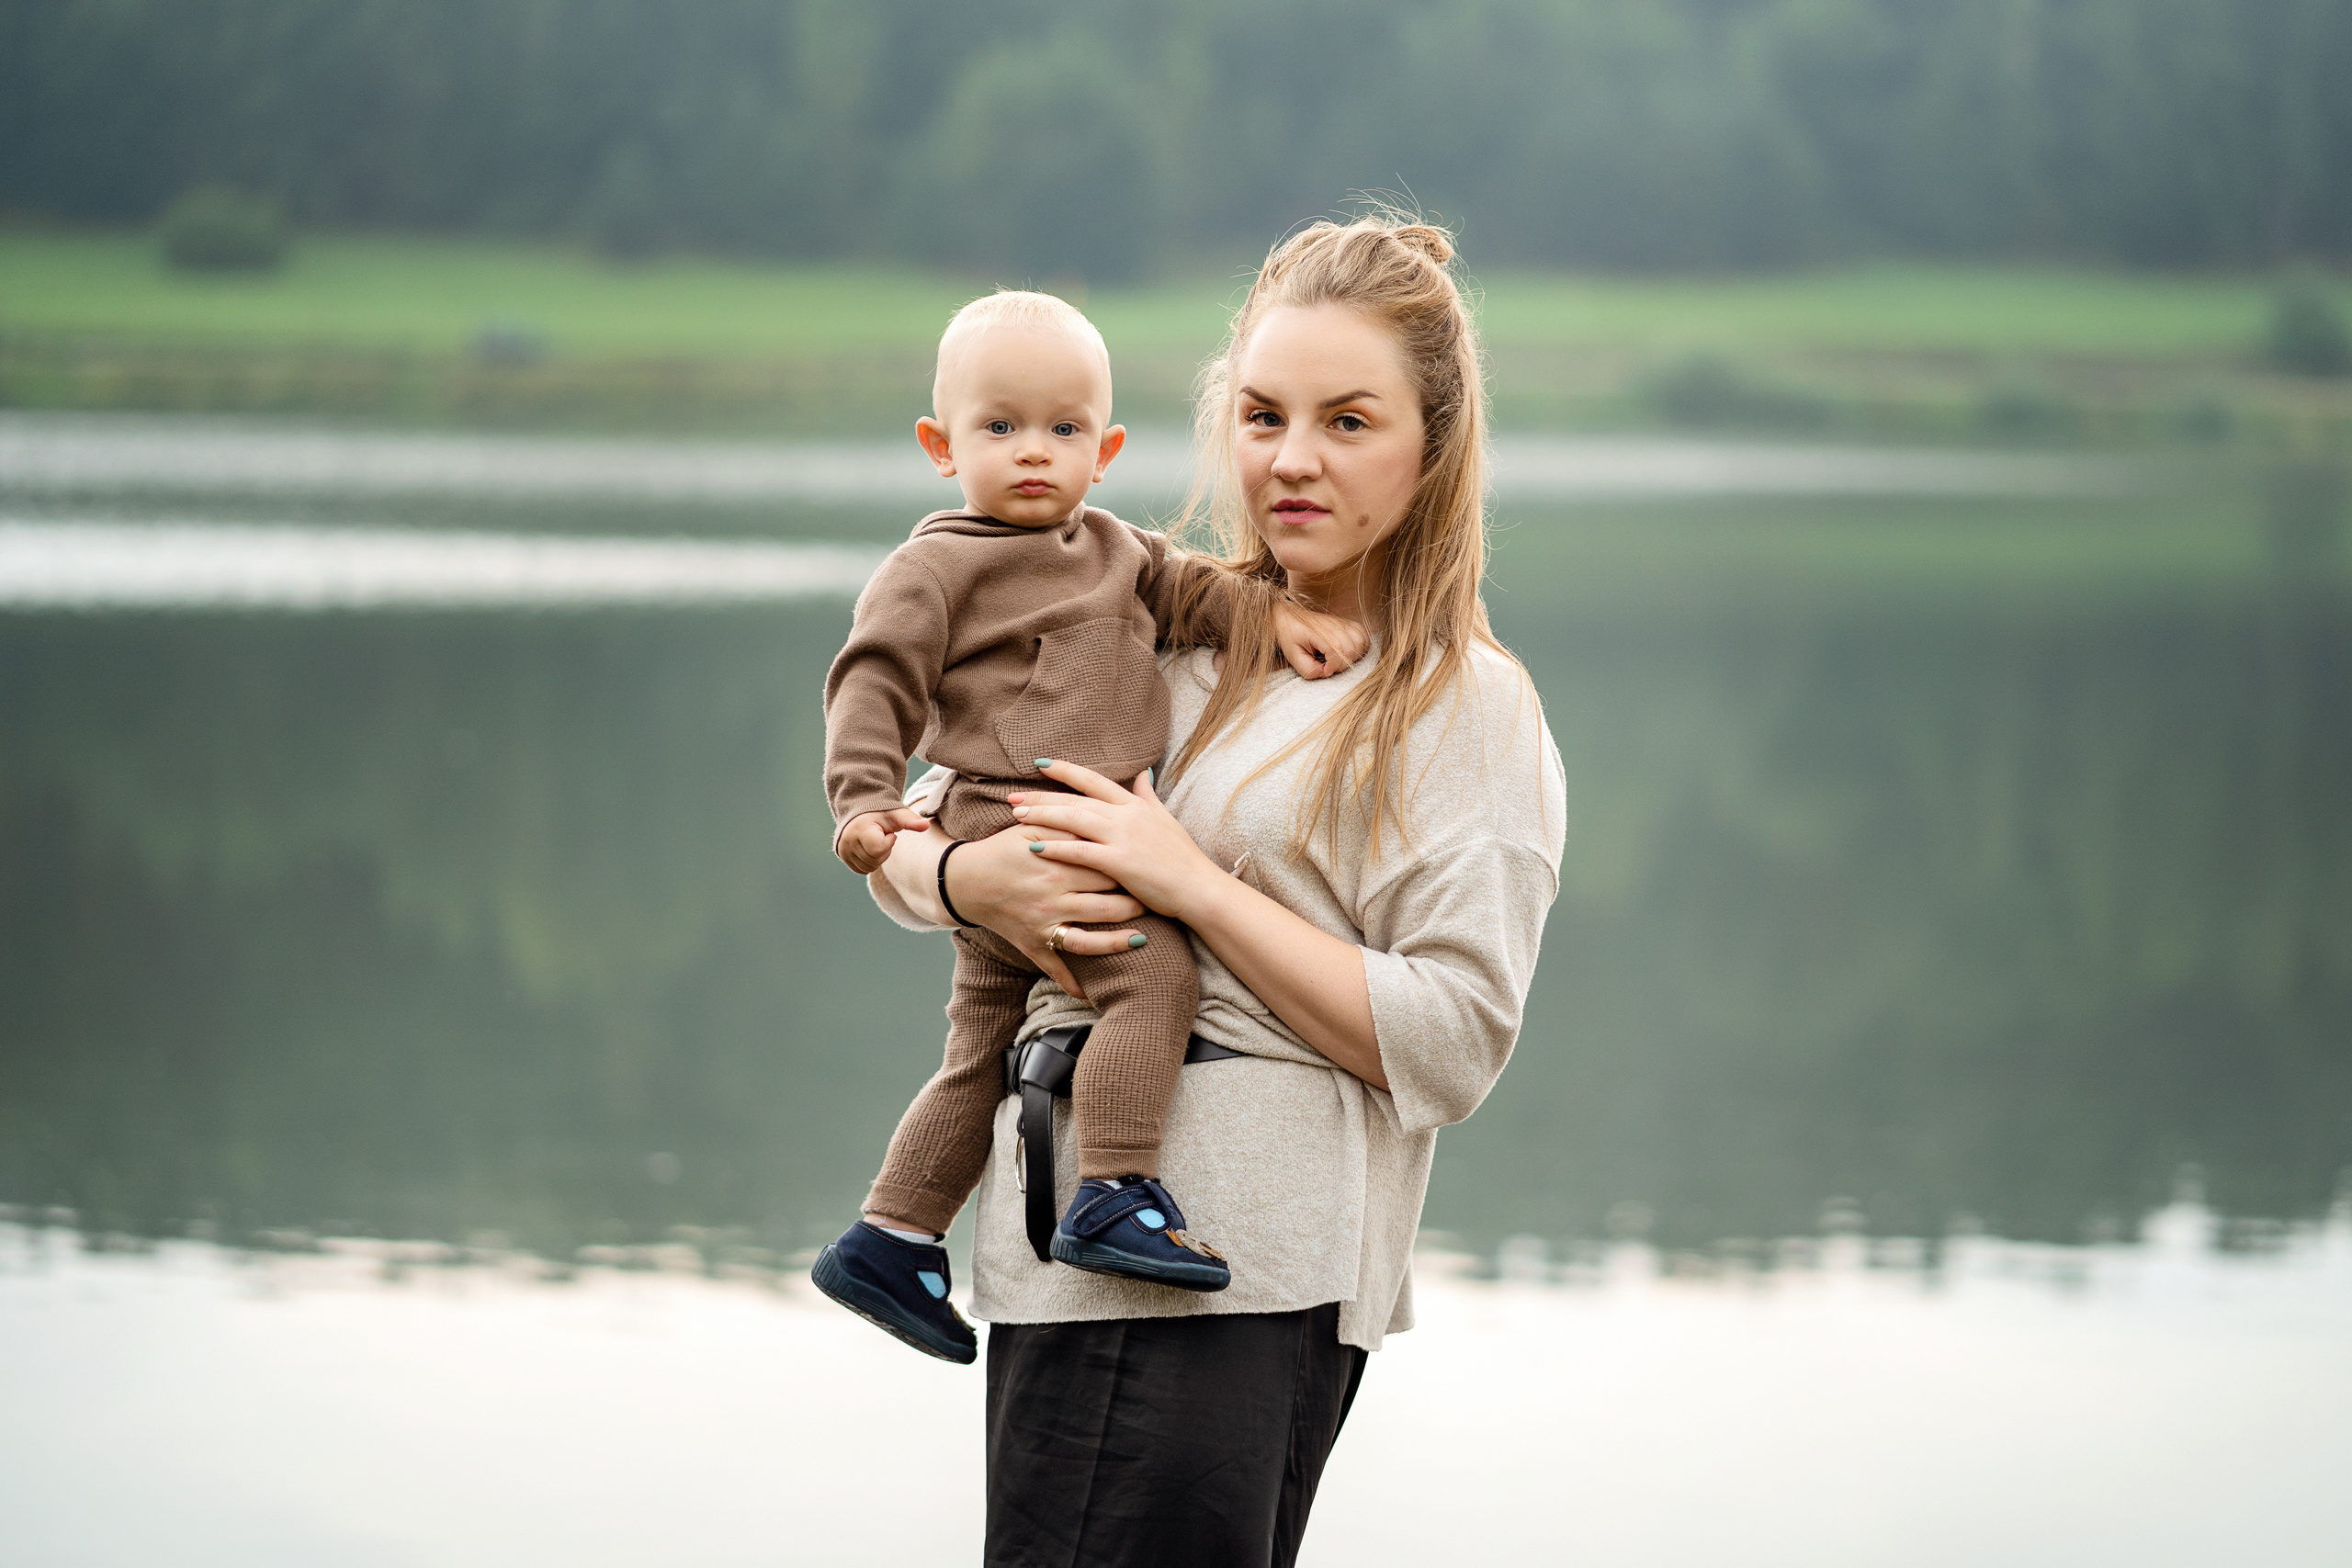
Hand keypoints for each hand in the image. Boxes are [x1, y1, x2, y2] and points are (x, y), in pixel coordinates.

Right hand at [836, 807, 930, 874]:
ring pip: (869, 867)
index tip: (888, 832)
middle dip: (884, 851)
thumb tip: (926, 825)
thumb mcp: (897, 814)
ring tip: (875, 840)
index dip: (888, 842)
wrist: (860, 810)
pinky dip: (869, 862)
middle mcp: (848, 840)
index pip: (878, 849)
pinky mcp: (842, 856)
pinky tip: (869, 848)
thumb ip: (910, 820)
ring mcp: (843, 850)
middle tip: (882, 836)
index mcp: (860, 828)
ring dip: (877, 857)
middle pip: (875, 860)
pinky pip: (862, 870)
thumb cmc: (882, 813)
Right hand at [943, 823, 1146, 1000]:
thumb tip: (1101, 809)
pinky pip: (1057, 968)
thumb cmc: (1003, 849)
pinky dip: (1074, 984)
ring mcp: (1044, 924)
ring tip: (1144, 938)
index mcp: (1057, 864)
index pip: (1108, 868)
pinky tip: (1095, 995)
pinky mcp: (1031, 944)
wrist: (964, 880)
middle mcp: (1054, 897)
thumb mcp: (1031, 826)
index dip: (1132, 869)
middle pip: (1109, 904)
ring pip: (1092, 940)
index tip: (1150, 869)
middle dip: (1136, 904)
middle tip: (1155, 902)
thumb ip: (1066, 819)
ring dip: (1121, 941)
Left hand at [1008, 760, 1225, 922]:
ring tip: (1016, 815)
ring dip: (1043, 816)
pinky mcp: (1120, 862)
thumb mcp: (1164, 819)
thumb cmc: (1181, 858)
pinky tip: (1034, 846)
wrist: (1198, 886)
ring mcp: (1122, 837)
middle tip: (1012, 796)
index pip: (1093, 780)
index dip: (1065, 771)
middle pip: (1075, 799)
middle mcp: (1125, 815)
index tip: (1039, 764)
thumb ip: (1147, 796)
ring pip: (1074, 819)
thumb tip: (1142, 773)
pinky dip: (1056, 848)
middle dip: (1042, 796)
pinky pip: (1080, 851)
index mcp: (1134, 804)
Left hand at [1270, 600, 1369, 679]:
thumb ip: (1307, 669)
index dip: (1334, 665)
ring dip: (1354, 656)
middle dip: (1343, 664)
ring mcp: (1342, 623)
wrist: (1289, 616)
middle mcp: (1333, 625)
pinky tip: (1349, 652)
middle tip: (1330, 666)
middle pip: (1351, 648)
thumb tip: (1325, 673)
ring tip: (1340, 660)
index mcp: (1318, 632)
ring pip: (1360, 642)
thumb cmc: (1290, 635)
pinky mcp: (1347, 623)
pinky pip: (1363, 635)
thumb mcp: (1292, 656)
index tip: (1325, 670)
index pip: (1337, 650)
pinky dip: (1361, 646)